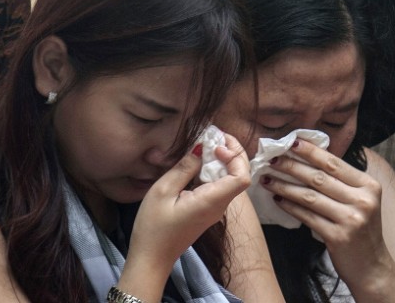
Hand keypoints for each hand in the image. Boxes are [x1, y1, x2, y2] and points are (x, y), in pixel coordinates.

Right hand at [127, 132, 250, 277]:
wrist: (152, 257)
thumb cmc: (154, 227)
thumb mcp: (163, 191)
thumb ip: (184, 168)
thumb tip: (201, 148)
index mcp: (212, 201)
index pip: (242, 177)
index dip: (235, 156)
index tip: (216, 145)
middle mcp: (219, 205)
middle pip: (240, 175)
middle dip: (232, 152)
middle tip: (213, 136)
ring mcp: (216, 209)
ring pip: (230, 179)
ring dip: (223, 160)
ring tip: (206, 143)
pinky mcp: (209, 210)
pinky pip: (220, 185)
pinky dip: (214, 170)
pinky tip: (199, 161)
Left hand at [262, 140, 389, 283]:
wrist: (372, 267)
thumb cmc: (362, 231)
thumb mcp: (361, 201)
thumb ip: (342, 182)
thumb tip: (310, 159)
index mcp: (369, 185)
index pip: (334, 163)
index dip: (311, 152)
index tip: (291, 143)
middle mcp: (363, 200)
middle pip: (319, 177)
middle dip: (292, 166)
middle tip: (272, 159)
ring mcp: (352, 219)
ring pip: (310, 196)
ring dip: (285, 186)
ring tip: (268, 179)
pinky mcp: (338, 236)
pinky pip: (308, 216)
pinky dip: (290, 207)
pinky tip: (278, 200)